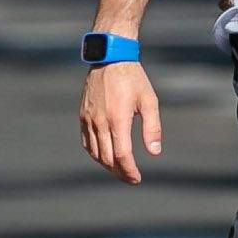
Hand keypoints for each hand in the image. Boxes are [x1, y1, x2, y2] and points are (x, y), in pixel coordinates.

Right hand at [79, 63, 162, 183]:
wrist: (110, 59)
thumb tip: (154, 152)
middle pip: (107, 158)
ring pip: (94, 153)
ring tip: (121, 169)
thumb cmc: (134, 79)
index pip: (121, 155)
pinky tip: (105, 156)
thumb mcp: (149, 101)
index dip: (129, 171)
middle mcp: (100, 122)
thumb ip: (152, 128)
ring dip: (107, 165)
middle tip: (131, 178)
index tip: (137, 179)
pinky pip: (86, 142)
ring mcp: (88, 119)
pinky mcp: (82, 116)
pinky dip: (95, 153)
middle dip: (119, 172)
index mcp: (118, 119)